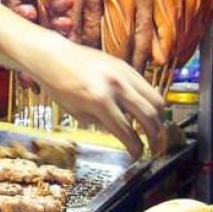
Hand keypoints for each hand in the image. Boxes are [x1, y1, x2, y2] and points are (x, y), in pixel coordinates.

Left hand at [24, 37, 163, 158]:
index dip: (135, 147)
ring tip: (154, 129)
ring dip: (159, 118)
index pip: (126, 131)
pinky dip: (150, 101)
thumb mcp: (76, 112)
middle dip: (155, 135)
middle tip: (154, 146)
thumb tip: (122, 133)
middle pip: (149, 116)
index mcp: (99, 101)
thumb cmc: (58, 84)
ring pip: (156, 99)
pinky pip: (148, 86)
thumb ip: (101, 123)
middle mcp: (115, 86)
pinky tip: (145, 110)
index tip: (138, 155)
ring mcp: (123, 74)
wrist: (52, 56)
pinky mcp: (126, 66)